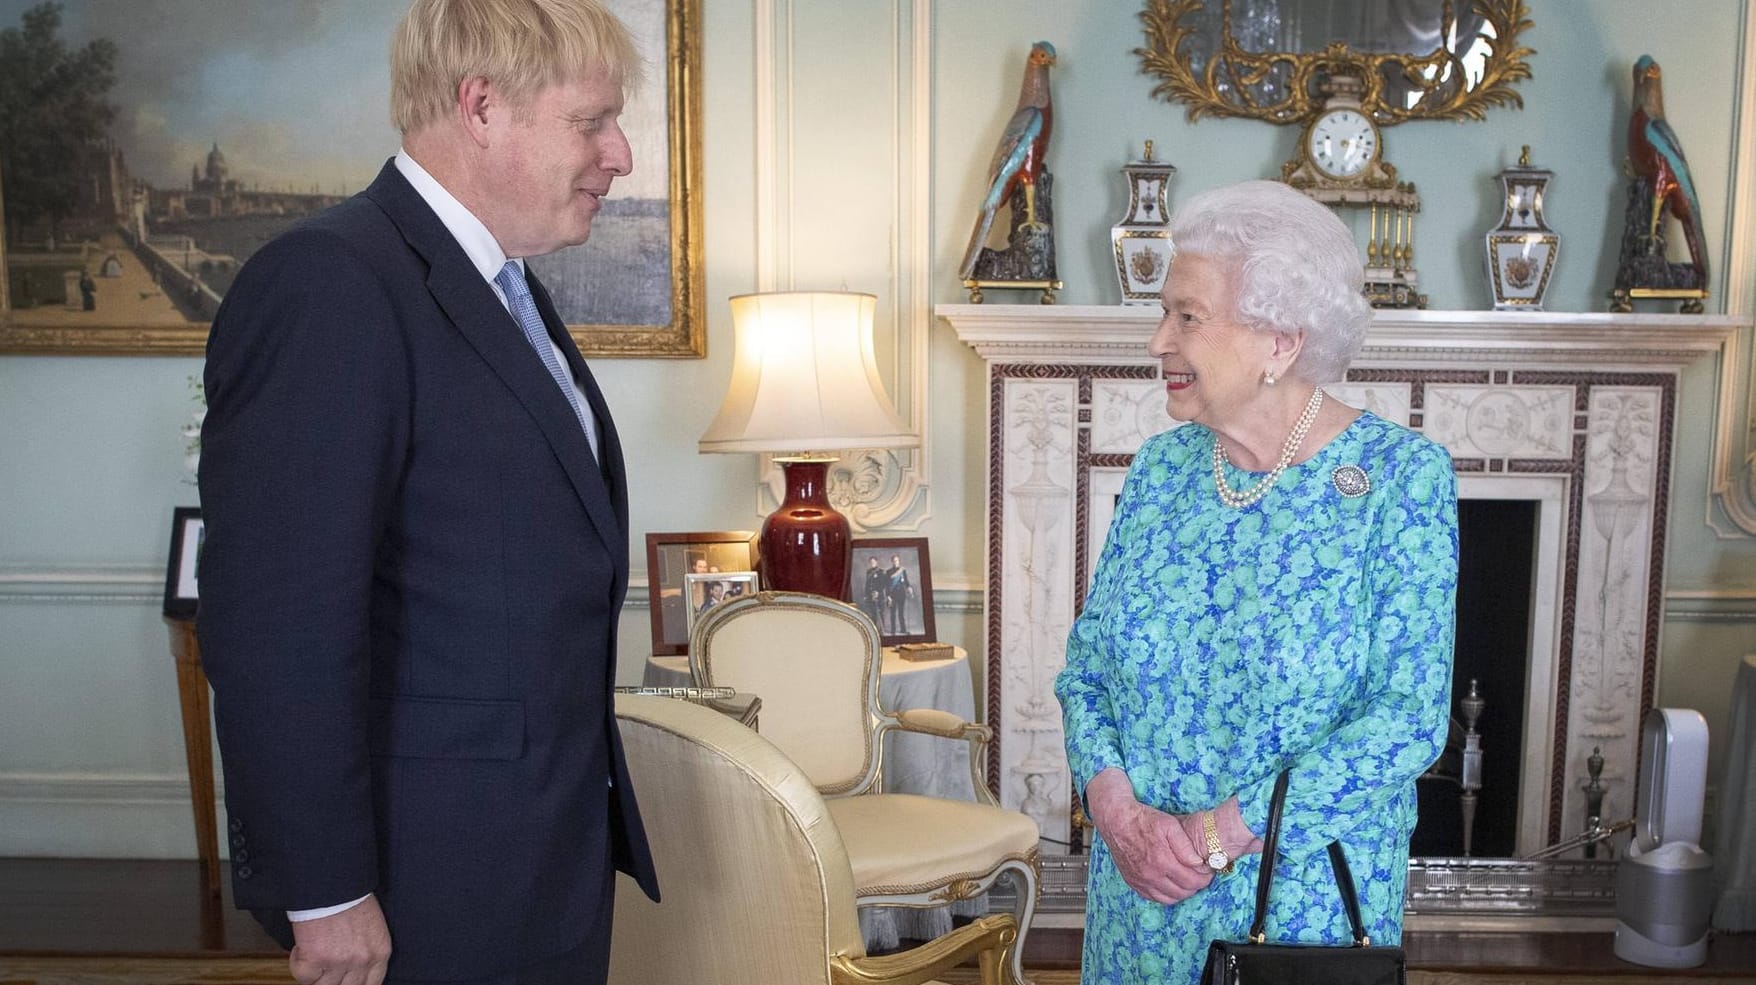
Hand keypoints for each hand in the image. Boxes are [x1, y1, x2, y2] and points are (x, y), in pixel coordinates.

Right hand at [288, 894, 391, 984]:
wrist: (332, 883)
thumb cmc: (350, 896)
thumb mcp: (371, 925)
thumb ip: (366, 948)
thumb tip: (352, 967)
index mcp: (380, 951)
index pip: (372, 984)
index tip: (344, 982)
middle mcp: (363, 960)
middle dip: (332, 981)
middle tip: (322, 969)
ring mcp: (340, 962)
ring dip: (314, 973)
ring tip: (312, 953)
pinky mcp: (316, 959)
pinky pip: (304, 977)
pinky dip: (298, 964)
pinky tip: (302, 947)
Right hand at [1085, 769, 1211, 903]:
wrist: (1116, 820)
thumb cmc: (1144, 820)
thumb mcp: (1169, 825)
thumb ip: (1185, 845)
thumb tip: (1199, 863)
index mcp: (1162, 861)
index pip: (1191, 881)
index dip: (1204, 879)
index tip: (1208, 873)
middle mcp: (1151, 875)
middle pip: (1182, 892)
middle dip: (1195, 886)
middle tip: (1200, 877)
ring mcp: (1140, 881)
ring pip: (1168, 899)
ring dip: (1181, 893)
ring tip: (1186, 881)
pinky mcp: (1133, 882)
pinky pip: (1153, 898)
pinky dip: (1165, 895)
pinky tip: (1170, 885)